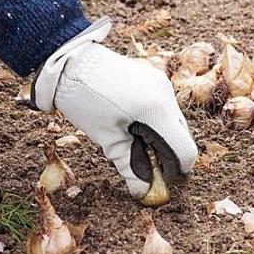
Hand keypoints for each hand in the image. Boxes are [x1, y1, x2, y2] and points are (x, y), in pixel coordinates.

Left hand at [32, 19, 197, 197]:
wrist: (69, 62)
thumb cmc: (84, 100)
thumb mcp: (106, 138)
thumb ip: (129, 166)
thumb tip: (142, 192)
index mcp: (156, 110)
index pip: (185, 150)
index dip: (177, 171)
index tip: (163, 182)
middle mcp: (166, 94)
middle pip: (182, 136)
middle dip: (169, 155)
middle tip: (147, 168)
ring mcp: (161, 83)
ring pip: (173, 122)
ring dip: (162, 139)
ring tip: (135, 146)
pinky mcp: (153, 78)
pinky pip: (164, 108)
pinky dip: (156, 123)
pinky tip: (134, 128)